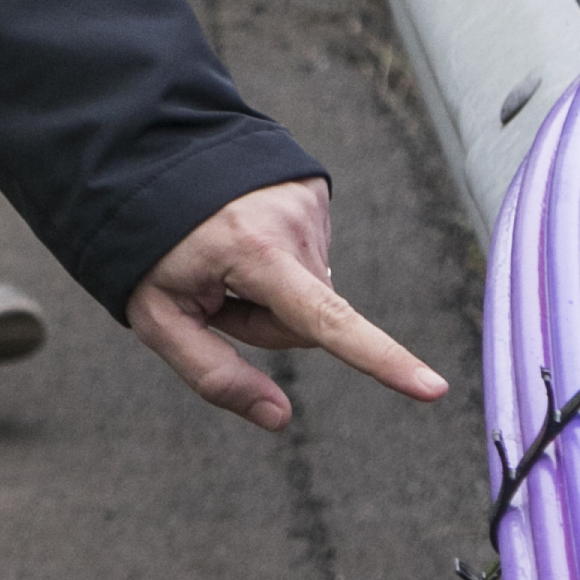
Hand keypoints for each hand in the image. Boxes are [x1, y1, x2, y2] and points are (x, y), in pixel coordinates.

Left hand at [122, 181, 446, 429]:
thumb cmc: (148, 244)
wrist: (148, 160)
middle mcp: (292, 222)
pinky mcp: (314, 191)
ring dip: (270, 286)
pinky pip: (311, 254)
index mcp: (254, 252)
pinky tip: (241, 233)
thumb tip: (279, 419)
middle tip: (213, 289)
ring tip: (223, 254)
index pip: (326, 320)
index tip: (432, 387)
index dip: (381, 359)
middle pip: (308, 320)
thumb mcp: (157, 316)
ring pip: (312, 288)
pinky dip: (279, 256)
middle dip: (263, 320)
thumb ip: (213, 374)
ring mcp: (308, 201)